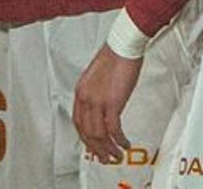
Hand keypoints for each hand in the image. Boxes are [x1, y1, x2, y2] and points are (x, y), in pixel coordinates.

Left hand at [73, 44, 142, 163]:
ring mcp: (98, 101)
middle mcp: (86, 97)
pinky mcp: (113, 102)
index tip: (92, 145)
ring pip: (99, 135)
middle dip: (97, 149)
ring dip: (108, 149)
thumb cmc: (115, 55)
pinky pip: (114, 130)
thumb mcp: (98, 77)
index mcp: (81, 91)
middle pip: (87, 132)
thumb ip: (97, 93)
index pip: (78, 122)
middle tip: (104, 158)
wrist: (123, 45)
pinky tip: (125, 144)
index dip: (85, 137)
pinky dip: (119, 141)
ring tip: (116, 155)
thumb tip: (102, 108)